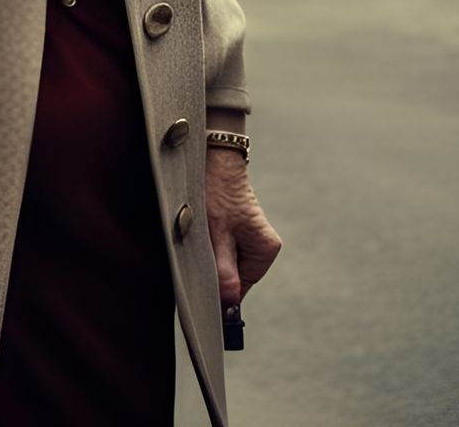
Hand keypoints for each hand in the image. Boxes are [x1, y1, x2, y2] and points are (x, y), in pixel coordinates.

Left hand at [205, 148, 281, 306]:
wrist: (213, 156)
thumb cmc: (216, 190)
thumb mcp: (217, 232)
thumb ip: (224, 269)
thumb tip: (230, 303)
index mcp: (264, 251)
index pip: (240, 289)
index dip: (219, 293)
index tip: (198, 288)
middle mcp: (261, 248)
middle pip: (232, 276)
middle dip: (212, 271)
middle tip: (194, 257)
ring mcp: (249, 238)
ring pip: (223, 262)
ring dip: (208, 256)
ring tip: (198, 238)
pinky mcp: (236, 229)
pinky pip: (221, 248)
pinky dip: (208, 245)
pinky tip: (199, 232)